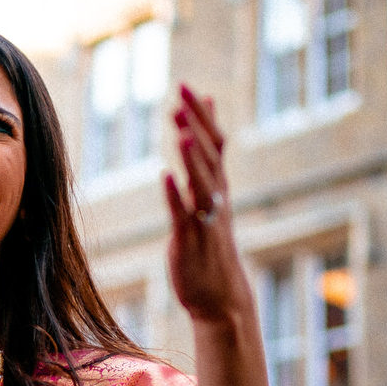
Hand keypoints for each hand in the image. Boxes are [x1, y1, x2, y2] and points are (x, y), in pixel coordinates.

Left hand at [163, 83, 253, 323]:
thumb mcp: (208, 204)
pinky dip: (176, 195)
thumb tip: (195, 131)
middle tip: (182, 94)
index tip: (187, 86)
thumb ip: (203, 167)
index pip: (216, 144)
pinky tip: (165, 175)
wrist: (220, 299)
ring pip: (202, 183)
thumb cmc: (210, 248)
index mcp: (219, 189)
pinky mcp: (190, 241)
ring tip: (181, 129)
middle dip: (197, 124)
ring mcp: (205, 220)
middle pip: (210, 155)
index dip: (203, 115)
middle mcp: (216, 200)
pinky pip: (184, 215)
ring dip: (192, 156)